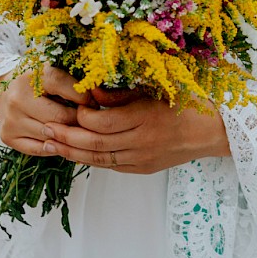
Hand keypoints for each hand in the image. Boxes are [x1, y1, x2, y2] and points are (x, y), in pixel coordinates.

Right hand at [0, 66, 94, 156]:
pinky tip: (62, 141)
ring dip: (69, 136)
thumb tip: (101, 99)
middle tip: (90, 122)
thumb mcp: (53, 72)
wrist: (1, 90)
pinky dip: (55, 147)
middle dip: (80, 121)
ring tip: (79, 131)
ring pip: (52, 136)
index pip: (67, 88)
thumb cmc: (35, 81)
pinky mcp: (8, 136)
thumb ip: (74, 82)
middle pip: (61, 118)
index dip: (85, 98)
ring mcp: (12, 120)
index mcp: (34, 77)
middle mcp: (19, 98)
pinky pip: (40, 149)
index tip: (94, 103)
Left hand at [45, 95, 230, 173]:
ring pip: (99, 158)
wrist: (211, 132)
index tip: (71, 107)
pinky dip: (90, 159)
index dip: (82, 116)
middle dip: (67, 137)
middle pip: (95, 143)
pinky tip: (75, 153)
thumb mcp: (153, 89)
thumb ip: (120, 93)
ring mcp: (142, 159)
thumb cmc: (185, 102)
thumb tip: (90, 92)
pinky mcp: (142, 168)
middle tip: (45, 129)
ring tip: (51, 144)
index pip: (103, 121)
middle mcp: (142, 142)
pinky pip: (110, 165)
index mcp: (145, 117)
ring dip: (72, 152)